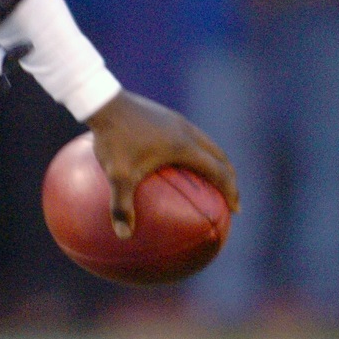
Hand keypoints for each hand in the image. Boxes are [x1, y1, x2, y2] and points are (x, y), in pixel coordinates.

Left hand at [82, 90, 240, 238]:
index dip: (230, 190)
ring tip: (211, 180)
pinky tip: (179, 161)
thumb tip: (124, 236)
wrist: (103, 102)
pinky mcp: (165, 116)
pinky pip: (190, 136)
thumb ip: (121, 206)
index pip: (218, 171)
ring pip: (207, 144)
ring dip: (215, 162)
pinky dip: (196, 152)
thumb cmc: (113, 139)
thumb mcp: (116, 175)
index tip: (235, 209)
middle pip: (220, 156)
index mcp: (184, 147)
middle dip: (228, 177)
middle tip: (229, 198)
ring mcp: (177, 120)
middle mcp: (187, 131)